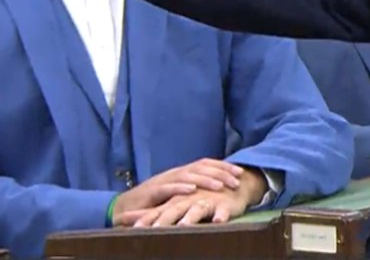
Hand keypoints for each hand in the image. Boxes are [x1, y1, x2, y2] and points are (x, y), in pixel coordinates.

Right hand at [110, 158, 246, 225]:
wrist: (126, 207)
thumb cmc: (155, 201)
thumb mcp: (178, 193)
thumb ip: (194, 188)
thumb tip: (217, 187)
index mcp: (183, 172)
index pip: (207, 164)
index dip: (224, 167)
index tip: (240, 172)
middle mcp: (176, 173)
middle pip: (202, 167)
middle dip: (221, 172)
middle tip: (237, 179)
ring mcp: (164, 180)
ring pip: (188, 175)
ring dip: (206, 179)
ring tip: (220, 185)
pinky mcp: (153, 191)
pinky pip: (168, 187)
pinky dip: (180, 187)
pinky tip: (192, 189)